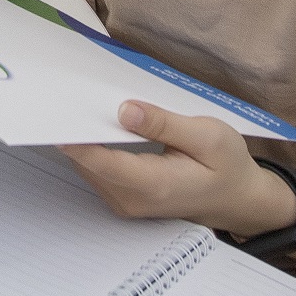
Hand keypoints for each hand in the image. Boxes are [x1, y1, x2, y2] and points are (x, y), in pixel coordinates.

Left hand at [58, 101, 295, 238]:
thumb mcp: (208, 136)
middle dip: (79, 129)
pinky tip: (98, 123)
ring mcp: (125, 202)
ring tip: (82, 102)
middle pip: (89, 162)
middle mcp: (133, 199)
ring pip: (89, 166)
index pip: (101, 161)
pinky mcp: (123, 198)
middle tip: (69, 92)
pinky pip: (98, 171)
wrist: (239, 199)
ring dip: (84, 137)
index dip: (75, 139)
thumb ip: (164, 124)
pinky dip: (94, 148)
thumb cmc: (228, 166)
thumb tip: (125, 110)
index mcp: (154, 184)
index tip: (56, 114)